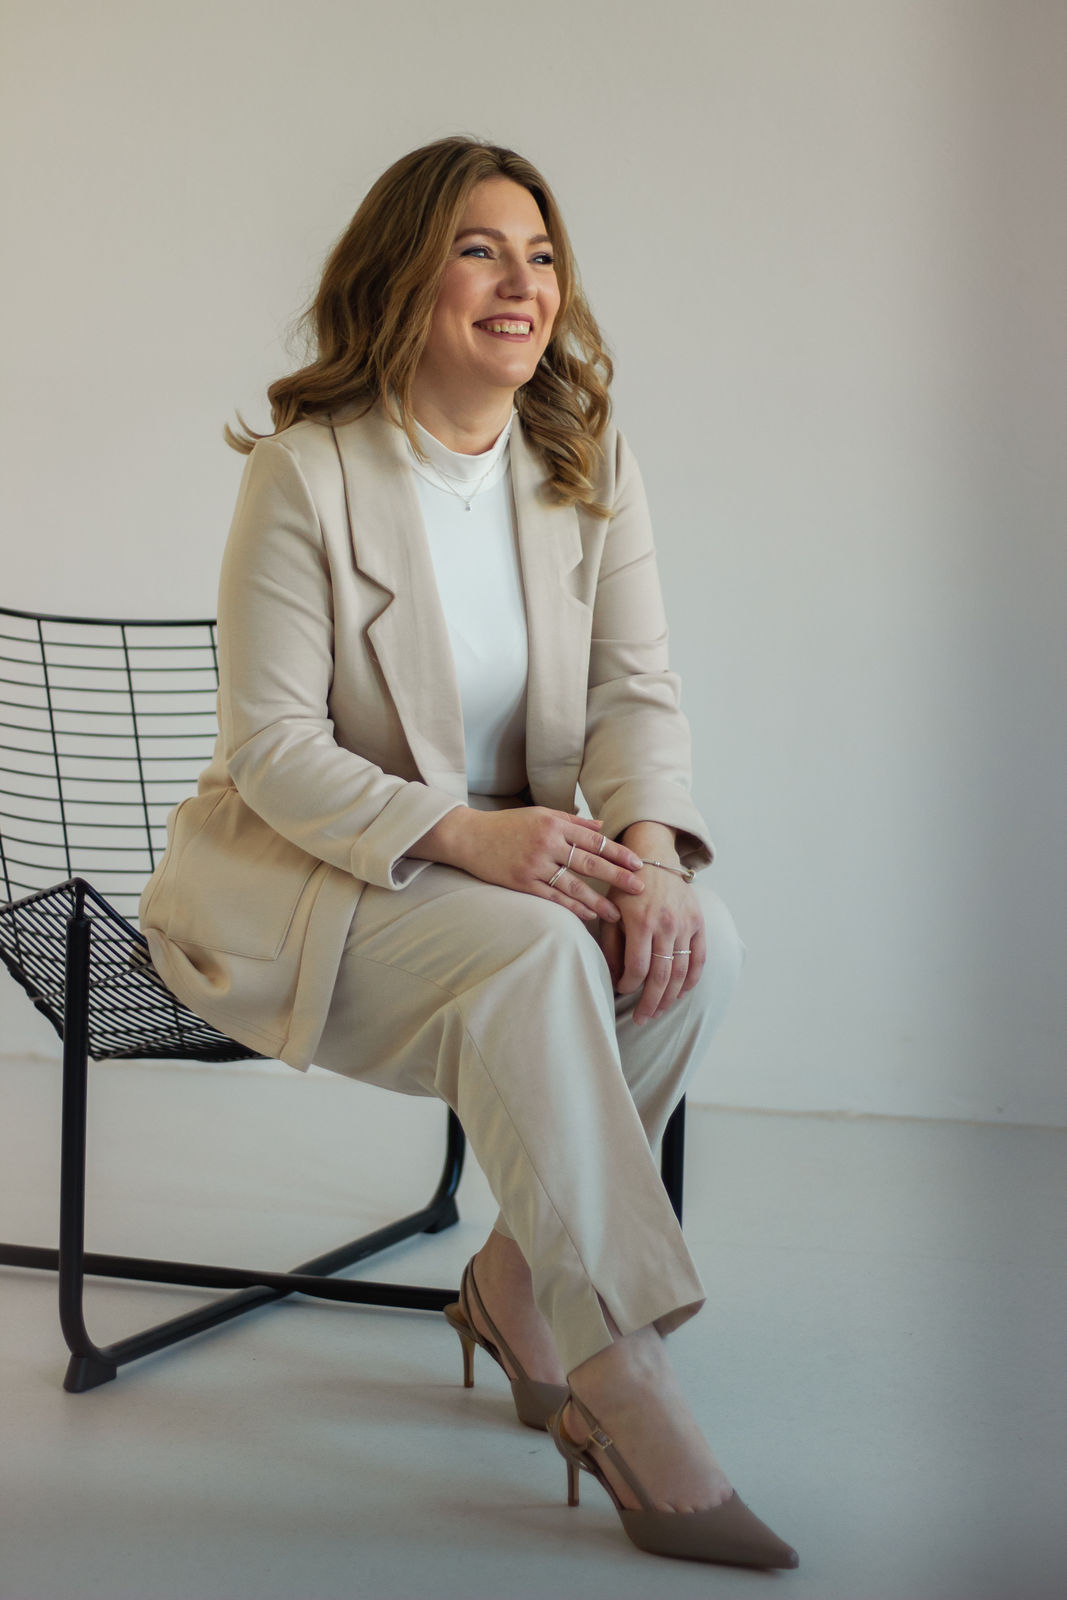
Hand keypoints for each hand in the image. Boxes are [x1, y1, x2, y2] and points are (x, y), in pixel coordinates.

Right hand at [410, 806, 645, 922]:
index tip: (637, 864)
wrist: (469, 837)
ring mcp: (534, 865)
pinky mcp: (522, 883)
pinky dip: (571, 907)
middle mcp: (546, 843)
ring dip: (597, 901)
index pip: (594, 840)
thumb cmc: (508, 825)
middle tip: (639, 889)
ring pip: (573, 885)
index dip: (618, 853)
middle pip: (590, 862)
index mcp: (554, 824)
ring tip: (616, 913)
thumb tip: (601, 827)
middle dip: (617, 877)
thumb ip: (572, 821)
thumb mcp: (540, 815)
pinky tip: (587, 915)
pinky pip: (552, 897)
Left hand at [598, 823, 705, 1021]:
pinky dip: (692, 979)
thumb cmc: (626, 888)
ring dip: (670, 997)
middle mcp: (665, 925)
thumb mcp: (610, 912)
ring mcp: (685, 924)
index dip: (628, 986)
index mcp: (641, 922)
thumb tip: (616, 978)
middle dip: (650, 1002)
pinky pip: (699, 957)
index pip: (637, 968)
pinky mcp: (698, 921)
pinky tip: (681, 993)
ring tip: (659, 1011)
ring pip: (681, 972)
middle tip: (642, 1019)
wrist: (654, 857)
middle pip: (661, 976)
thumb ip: (612, 946)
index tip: (622, 991)